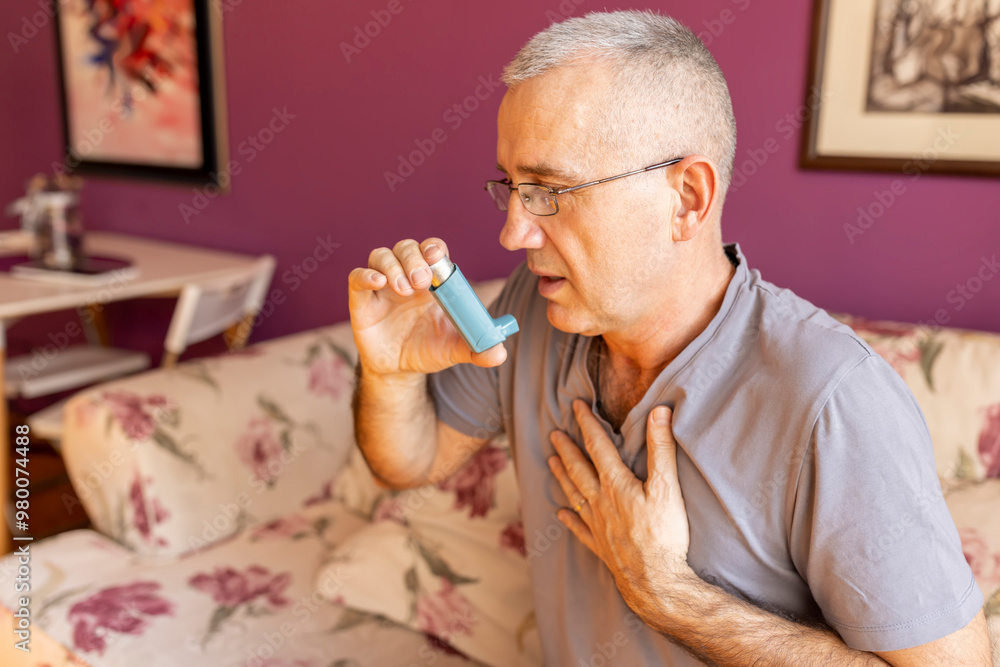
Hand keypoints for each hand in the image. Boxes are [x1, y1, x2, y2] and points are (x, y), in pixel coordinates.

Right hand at [348, 237, 506, 377]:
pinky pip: (357, 276)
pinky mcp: (362, 300)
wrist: (399, 370)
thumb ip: (477, 349)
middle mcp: (406, 276)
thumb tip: (499, 354)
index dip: (434, 248)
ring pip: (381, 255)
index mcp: (431, 281)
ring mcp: (382, 287)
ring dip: (393, 266)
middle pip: (406, 247)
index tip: (437, 257)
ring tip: (404, 290)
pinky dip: (366, 275)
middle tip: (422, 281)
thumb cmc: (428, 349)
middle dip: (414, 258)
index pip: (432, 250)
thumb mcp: (454, 350)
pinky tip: (378, 283)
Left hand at [548, 400, 691, 610]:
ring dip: (562, 476)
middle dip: (567, 448)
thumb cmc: (664, 535)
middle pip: (579, 469)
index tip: (576, 406)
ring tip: (551, 462)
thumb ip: (661, 448)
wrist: (656, 581)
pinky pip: (580, 529)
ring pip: (574, 494)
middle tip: (553, 433)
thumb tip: (659, 412)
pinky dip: (570, 519)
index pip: (597, 446)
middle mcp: (601, 502)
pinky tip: (562, 514)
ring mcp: (598, 525)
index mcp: (615, 484)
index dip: (587, 423)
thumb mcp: (668, 487)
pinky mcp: (601, 546)